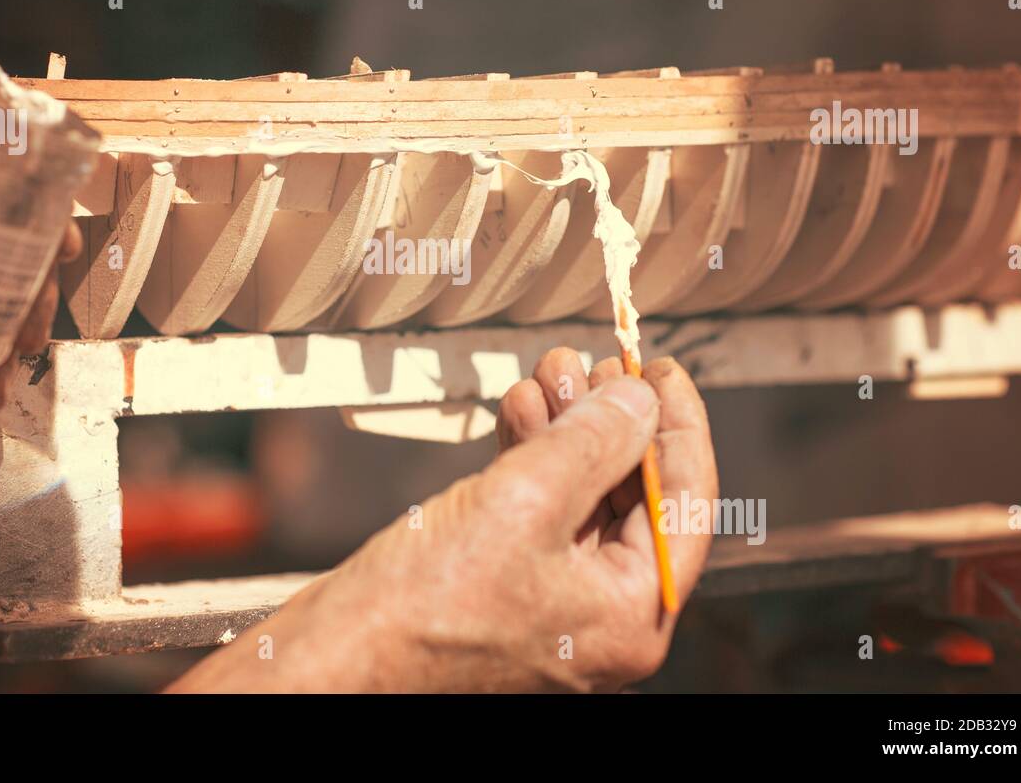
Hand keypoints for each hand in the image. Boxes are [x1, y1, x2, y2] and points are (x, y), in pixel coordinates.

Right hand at [170, 348, 718, 692]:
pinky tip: (516, 411)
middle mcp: (600, 616)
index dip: (679, 426)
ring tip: (545, 373)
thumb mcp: (525, 501)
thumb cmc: (423, 605)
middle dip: (608, 419)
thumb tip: (638, 401)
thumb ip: (593, 442)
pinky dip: (530, 458)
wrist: (335, 657)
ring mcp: (550, 602)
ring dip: (565, 429)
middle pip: (630, 496)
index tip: (661, 369)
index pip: (685, 505)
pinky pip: (537, 512)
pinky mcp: (504, 586)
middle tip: (589, 362)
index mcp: (630, 615)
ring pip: (580, 496)